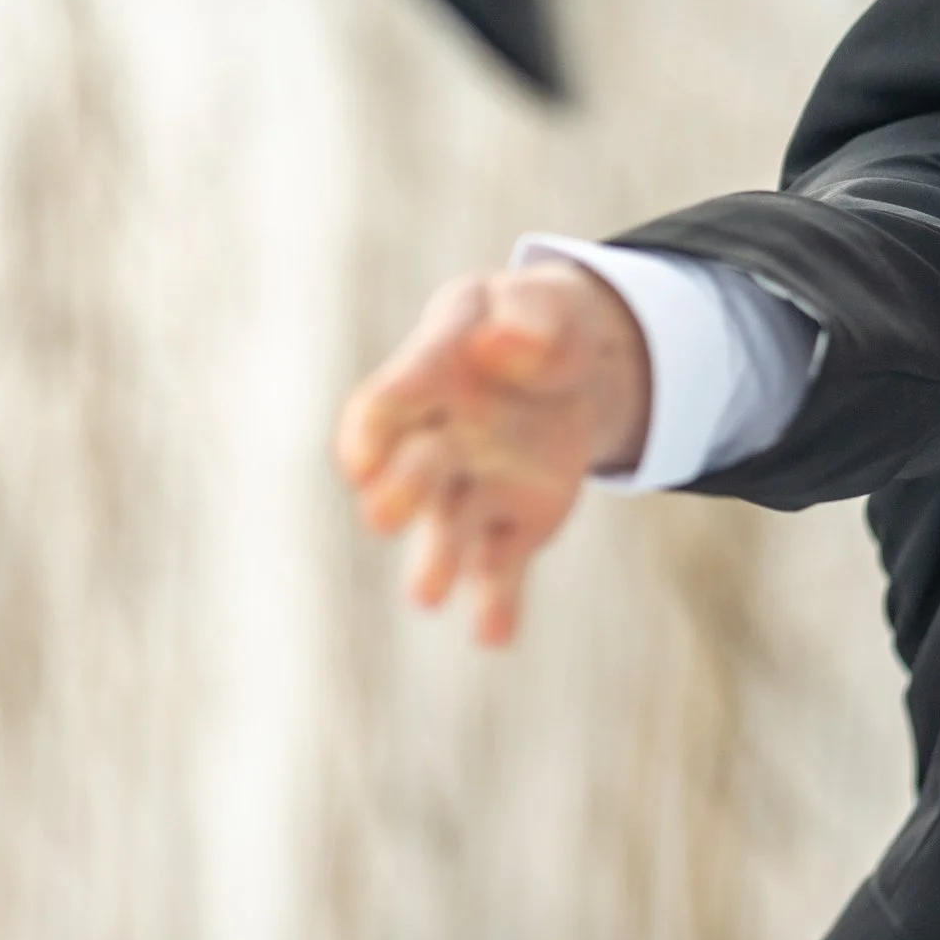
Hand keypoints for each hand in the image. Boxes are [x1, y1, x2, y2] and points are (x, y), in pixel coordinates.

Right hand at [334, 264, 652, 646]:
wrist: (577, 368)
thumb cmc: (538, 324)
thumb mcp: (542, 304)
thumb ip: (529, 320)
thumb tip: (499, 347)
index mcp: (435, 374)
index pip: (392, 400)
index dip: (374, 426)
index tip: (361, 458)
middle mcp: (441, 440)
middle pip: (415, 470)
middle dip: (399, 492)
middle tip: (382, 518)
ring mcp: (475, 486)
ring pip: (449, 530)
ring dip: (435, 563)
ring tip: (426, 597)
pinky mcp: (516, 524)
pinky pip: (501, 567)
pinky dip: (496, 602)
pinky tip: (493, 636)